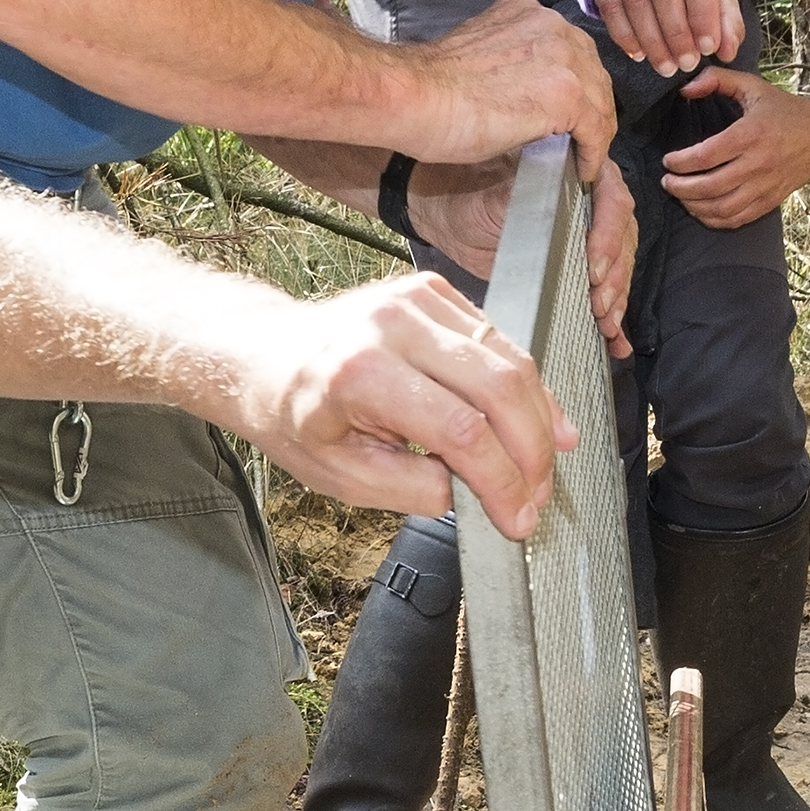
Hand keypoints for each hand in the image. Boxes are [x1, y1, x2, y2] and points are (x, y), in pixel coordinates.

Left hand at [227, 267, 572, 535]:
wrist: (267, 356)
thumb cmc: (295, 415)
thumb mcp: (340, 476)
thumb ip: (412, 489)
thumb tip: (474, 492)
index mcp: (360, 372)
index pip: (461, 430)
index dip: (501, 481)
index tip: (517, 518)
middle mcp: (392, 324)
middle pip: (499, 388)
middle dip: (531, 454)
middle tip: (536, 498)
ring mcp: (416, 299)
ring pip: (510, 361)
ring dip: (539, 421)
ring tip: (542, 469)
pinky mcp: (435, 291)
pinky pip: (500, 341)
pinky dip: (525, 388)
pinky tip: (539, 422)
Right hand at [387, 0, 612, 165]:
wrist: (415, 97)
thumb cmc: (430, 88)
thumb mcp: (480, 57)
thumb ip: (509, 63)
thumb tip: (525, 92)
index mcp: (527, 13)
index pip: (569, 51)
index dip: (573, 86)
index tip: (568, 117)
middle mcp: (551, 25)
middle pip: (592, 72)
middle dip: (590, 109)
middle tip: (582, 142)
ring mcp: (563, 56)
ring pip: (599, 100)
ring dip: (594, 134)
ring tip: (584, 159)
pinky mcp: (566, 93)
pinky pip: (596, 128)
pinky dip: (592, 153)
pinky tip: (582, 169)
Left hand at [393, 160, 635, 363]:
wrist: (449, 215)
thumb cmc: (470, 193)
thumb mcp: (498, 193)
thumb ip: (530, 198)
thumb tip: (553, 210)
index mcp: (580, 172)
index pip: (612, 201)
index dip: (609, 238)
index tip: (594, 269)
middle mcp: (591, 202)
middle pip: (621, 239)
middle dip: (615, 277)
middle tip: (599, 305)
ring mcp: (586, 237)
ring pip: (616, 267)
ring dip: (616, 299)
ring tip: (607, 326)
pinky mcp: (575, 267)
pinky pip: (602, 290)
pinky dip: (612, 317)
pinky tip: (617, 343)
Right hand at [582, 0, 744, 74]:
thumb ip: (727, 23)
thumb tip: (727, 51)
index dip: (703, 12)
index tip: (708, 47)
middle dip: (677, 32)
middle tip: (687, 63)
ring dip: (653, 39)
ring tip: (666, 66)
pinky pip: (611, 7)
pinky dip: (625, 35)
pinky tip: (640, 54)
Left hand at [655, 72, 809, 229]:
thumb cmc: (784, 109)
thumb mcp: (753, 86)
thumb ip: (716, 80)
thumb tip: (685, 90)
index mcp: (751, 133)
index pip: (706, 156)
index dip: (680, 162)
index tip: (668, 161)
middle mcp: (759, 163)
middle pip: (710, 187)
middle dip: (680, 188)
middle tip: (667, 182)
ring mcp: (766, 186)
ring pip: (722, 208)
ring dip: (694, 206)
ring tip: (680, 195)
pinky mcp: (771, 201)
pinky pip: (738, 219)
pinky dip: (714, 220)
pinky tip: (701, 210)